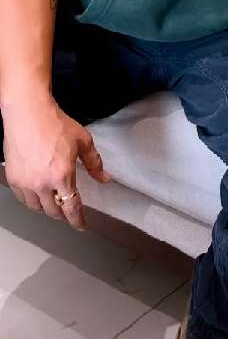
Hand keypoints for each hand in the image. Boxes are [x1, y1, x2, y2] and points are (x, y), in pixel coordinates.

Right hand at [2, 96, 109, 229]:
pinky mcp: (13, 177)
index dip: (77, 220)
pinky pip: (22, 198)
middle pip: (53, 211)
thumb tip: (103, 178)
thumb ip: (94, 163)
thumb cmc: (54, 123)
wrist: (28, 113)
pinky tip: (36, 196)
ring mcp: (25, 182)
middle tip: (68, 214)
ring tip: (53, 205)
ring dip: (46, 209)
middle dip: (63, 215)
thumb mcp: (83, 142)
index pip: (71, 207)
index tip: (81, 226)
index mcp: (62, 176)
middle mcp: (42, 183)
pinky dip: (31, 201)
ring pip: (36, 207)